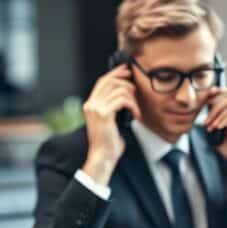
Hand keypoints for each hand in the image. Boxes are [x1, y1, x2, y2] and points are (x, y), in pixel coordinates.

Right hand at [81, 64, 140, 184]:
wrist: (103, 157)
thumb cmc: (108, 142)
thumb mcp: (109, 121)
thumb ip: (112, 106)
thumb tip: (125, 94)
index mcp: (90, 105)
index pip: (102, 81)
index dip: (115, 73)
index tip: (127, 70)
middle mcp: (90, 104)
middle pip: (110, 81)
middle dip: (126, 82)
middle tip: (136, 89)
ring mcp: (95, 109)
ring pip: (118, 89)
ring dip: (132, 97)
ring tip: (136, 109)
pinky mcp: (104, 114)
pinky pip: (122, 100)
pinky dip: (133, 106)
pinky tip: (136, 115)